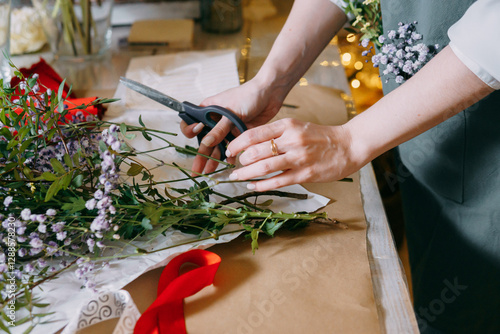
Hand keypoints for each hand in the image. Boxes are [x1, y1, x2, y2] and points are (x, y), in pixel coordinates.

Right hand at [181, 78, 285, 174]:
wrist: (270, 93)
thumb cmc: (248, 95)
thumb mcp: (230, 112)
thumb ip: (219, 129)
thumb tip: (205, 143)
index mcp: (208, 110)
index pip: (191, 121)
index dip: (189, 130)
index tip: (194, 135)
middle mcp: (215, 120)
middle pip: (204, 140)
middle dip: (201, 156)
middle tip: (197, 171)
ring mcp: (227, 127)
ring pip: (217, 146)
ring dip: (214, 159)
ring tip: (210, 173)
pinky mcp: (239, 133)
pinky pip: (232, 147)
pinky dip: (230, 155)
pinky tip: (229, 163)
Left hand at [225, 118, 359, 190]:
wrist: (349, 145)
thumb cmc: (321, 137)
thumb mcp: (297, 126)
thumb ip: (277, 133)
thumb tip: (251, 144)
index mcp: (288, 125)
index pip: (254, 134)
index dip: (237, 143)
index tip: (229, 150)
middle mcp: (292, 139)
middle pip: (255, 151)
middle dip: (240, 161)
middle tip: (233, 166)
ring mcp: (299, 158)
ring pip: (264, 167)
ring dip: (246, 174)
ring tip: (237, 177)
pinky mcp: (305, 174)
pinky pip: (277, 181)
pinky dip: (261, 185)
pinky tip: (252, 186)